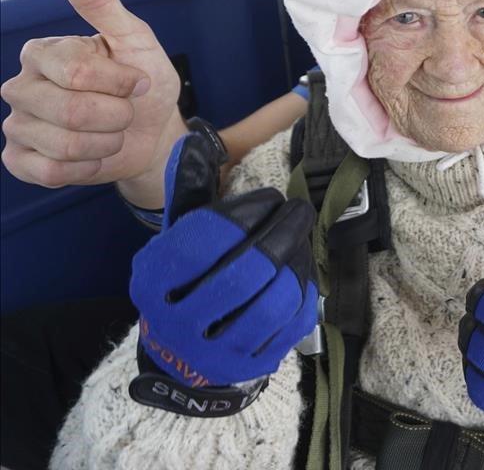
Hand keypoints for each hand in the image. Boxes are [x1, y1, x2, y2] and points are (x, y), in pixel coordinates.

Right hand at [1, 0, 182, 191]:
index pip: (78, 72)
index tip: (136, 81)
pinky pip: (49, 172)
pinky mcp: (21, 160)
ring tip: (111, 132)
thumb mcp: (133, 39)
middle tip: (124, 111)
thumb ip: (99, 0)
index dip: (120, 82)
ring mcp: (18, 125)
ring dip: (106, 143)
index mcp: (43, 53)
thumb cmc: (142, 83)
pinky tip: (93, 155)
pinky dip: (85, 168)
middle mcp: (21, 86)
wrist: (153, 133)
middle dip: (117, 116)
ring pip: (64, 145)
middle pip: (71, 111)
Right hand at [130, 131, 318, 386]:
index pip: (204, 238)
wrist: (182, 359)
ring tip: (301, 240)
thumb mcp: (178, 238)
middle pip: (243, 272)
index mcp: (152, 280)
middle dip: (281, 233)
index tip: (270, 196)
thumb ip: (188, 193)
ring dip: (295, 264)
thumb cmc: (187, 281)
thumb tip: (192, 143)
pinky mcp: (246, 367)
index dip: (246, 211)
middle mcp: (175, 320)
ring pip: (271, 302)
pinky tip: (302, 272)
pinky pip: (289, 325)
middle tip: (300, 210)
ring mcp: (212, 351)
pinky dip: (303, 293)